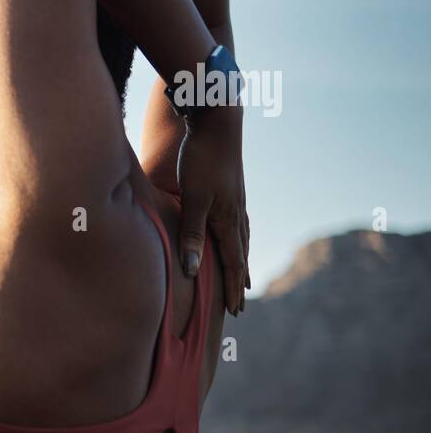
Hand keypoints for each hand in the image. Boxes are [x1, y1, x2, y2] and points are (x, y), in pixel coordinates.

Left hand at [176, 107, 249, 314]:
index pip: (232, 262)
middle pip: (239, 254)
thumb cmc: (202, 160)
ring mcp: (236, 200)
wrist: (217, 122)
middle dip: (237, 280)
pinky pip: (237, 222)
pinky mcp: (230, 189)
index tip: (235, 310)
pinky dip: (237, 237)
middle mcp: (236, 213)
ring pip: (239, 238)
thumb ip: (191, 234)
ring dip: (240, 260)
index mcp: (227, 220)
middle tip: (239, 304)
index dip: (232, 287)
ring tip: (241, 275)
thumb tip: (192, 270)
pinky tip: (235, 234)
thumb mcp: (193, 199)